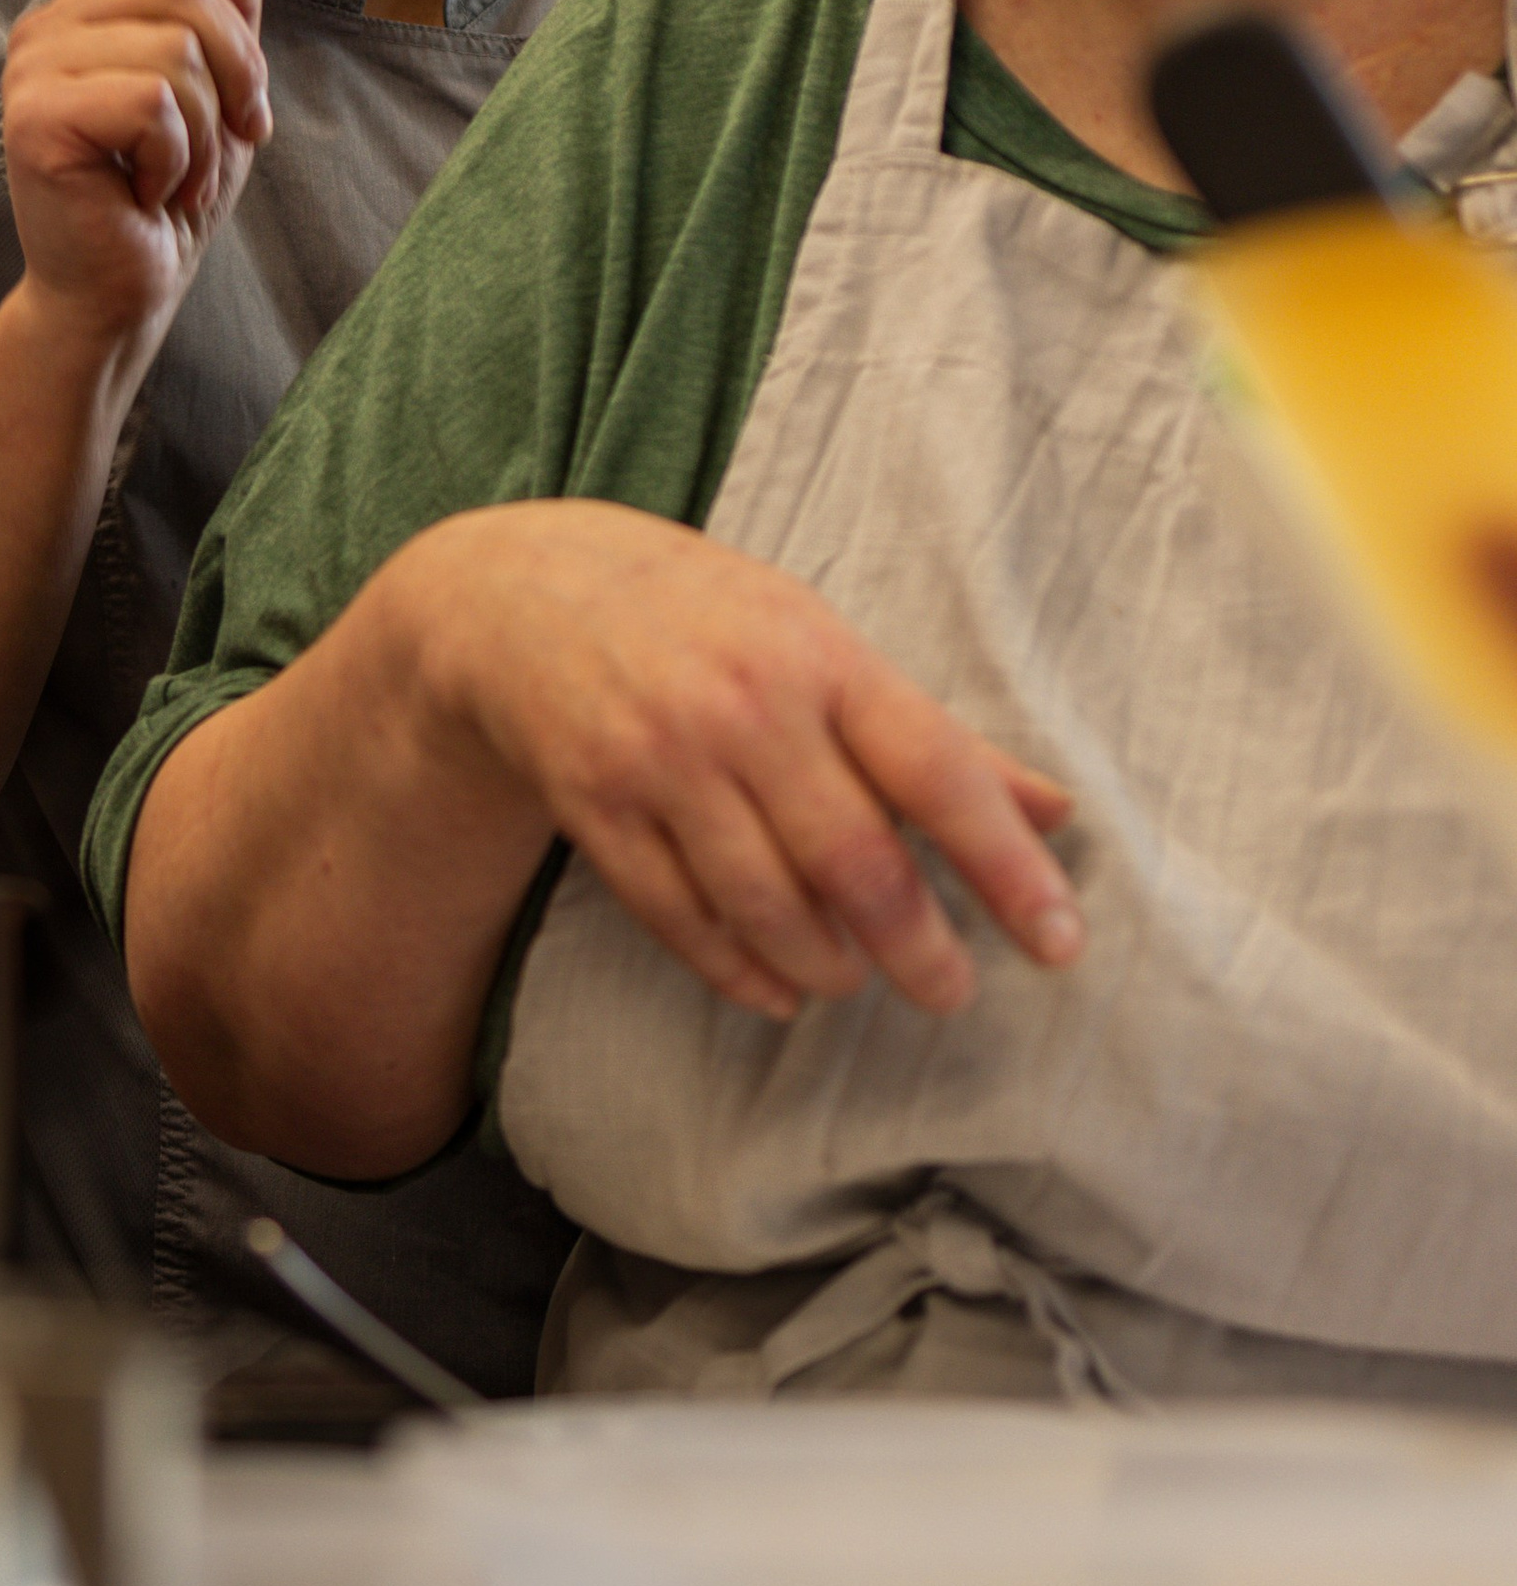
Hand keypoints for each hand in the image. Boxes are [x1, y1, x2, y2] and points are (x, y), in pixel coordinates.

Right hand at [1, 0, 285, 366]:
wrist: (119, 291)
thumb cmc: (165, 193)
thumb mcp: (218, 89)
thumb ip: (221, 4)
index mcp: (91, 7)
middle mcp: (52, 24)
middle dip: (240, 68)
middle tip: (236, 135)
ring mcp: (35, 66)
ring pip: (177, 49)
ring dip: (209, 129)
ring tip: (179, 173)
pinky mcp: (35, 115)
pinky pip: (153, 103)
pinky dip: (178, 157)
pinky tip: (147, 189)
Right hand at [413, 505, 1082, 1021]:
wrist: (523, 594)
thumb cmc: (704, 619)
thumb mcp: (822, 642)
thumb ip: (932, 733)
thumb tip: (1056, 811)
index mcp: (820, 655)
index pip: (937, 772)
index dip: (1007, 865)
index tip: (1062, 942)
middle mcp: (744, 706)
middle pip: (855, 860)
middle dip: (918, 947)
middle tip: (953, 992)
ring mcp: (662, 760)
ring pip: (766, 904)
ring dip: (826, 965)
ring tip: (854, 980)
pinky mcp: (595, 807)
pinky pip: (680, 918)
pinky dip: (737, 970)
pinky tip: (776, 990)